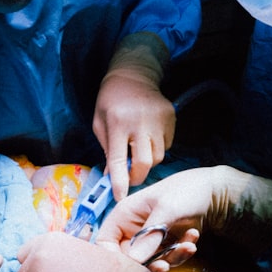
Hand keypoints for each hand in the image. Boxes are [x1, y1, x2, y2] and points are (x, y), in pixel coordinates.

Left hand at [93, 32, 173, 199]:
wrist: (133, 75)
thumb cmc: (110, 100)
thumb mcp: (100, 123)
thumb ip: (107, 150)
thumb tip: (112, 178)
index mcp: (118, 123)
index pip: (119, 160)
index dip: (120, 182)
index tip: (119, 197)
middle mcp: (140, 122)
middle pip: (145, 163)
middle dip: (137, 177)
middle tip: (130, 178)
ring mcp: (159, 119)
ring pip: (158, 157)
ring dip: (147, 161)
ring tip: (138, 151)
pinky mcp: (171, 117)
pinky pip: (167, 145)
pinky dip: (157, 148)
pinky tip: (148, 137)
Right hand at [97, 166, 271, 265]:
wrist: (215, 192)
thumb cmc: (186, 190)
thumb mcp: (167, 210)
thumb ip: (149, 236)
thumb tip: (132, 262)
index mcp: (124, 215)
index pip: (104, 243)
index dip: (112, 260)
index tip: (130, 269)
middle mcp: (133, 229)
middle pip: (128, 259)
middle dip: (148, 264)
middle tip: (165, 264)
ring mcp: (149, 238)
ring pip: (150, 263)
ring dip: (170, 258)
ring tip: (188, 247)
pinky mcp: (166, 245)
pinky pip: (167, 258)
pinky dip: (181, 253)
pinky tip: (193, 239)